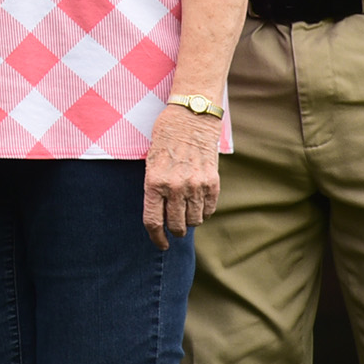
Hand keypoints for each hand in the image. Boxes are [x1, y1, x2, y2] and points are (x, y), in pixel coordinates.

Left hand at [142, 103, 222, 249]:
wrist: (191, 118)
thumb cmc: (165, 137)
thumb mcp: (151, 162)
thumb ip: (155, 188)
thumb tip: (160, 215)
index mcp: (154, 181)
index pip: (153, 221)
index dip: (156, 238)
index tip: (161, 245)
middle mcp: (174, 187)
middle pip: (176, 226)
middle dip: (174, 231)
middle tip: (174, 229)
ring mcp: (195, 186)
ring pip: (194, 221)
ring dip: (189, 221)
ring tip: (186, 212)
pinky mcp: (212, 183)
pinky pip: (209, 210)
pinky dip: (204, 211)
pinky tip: (198, 203)